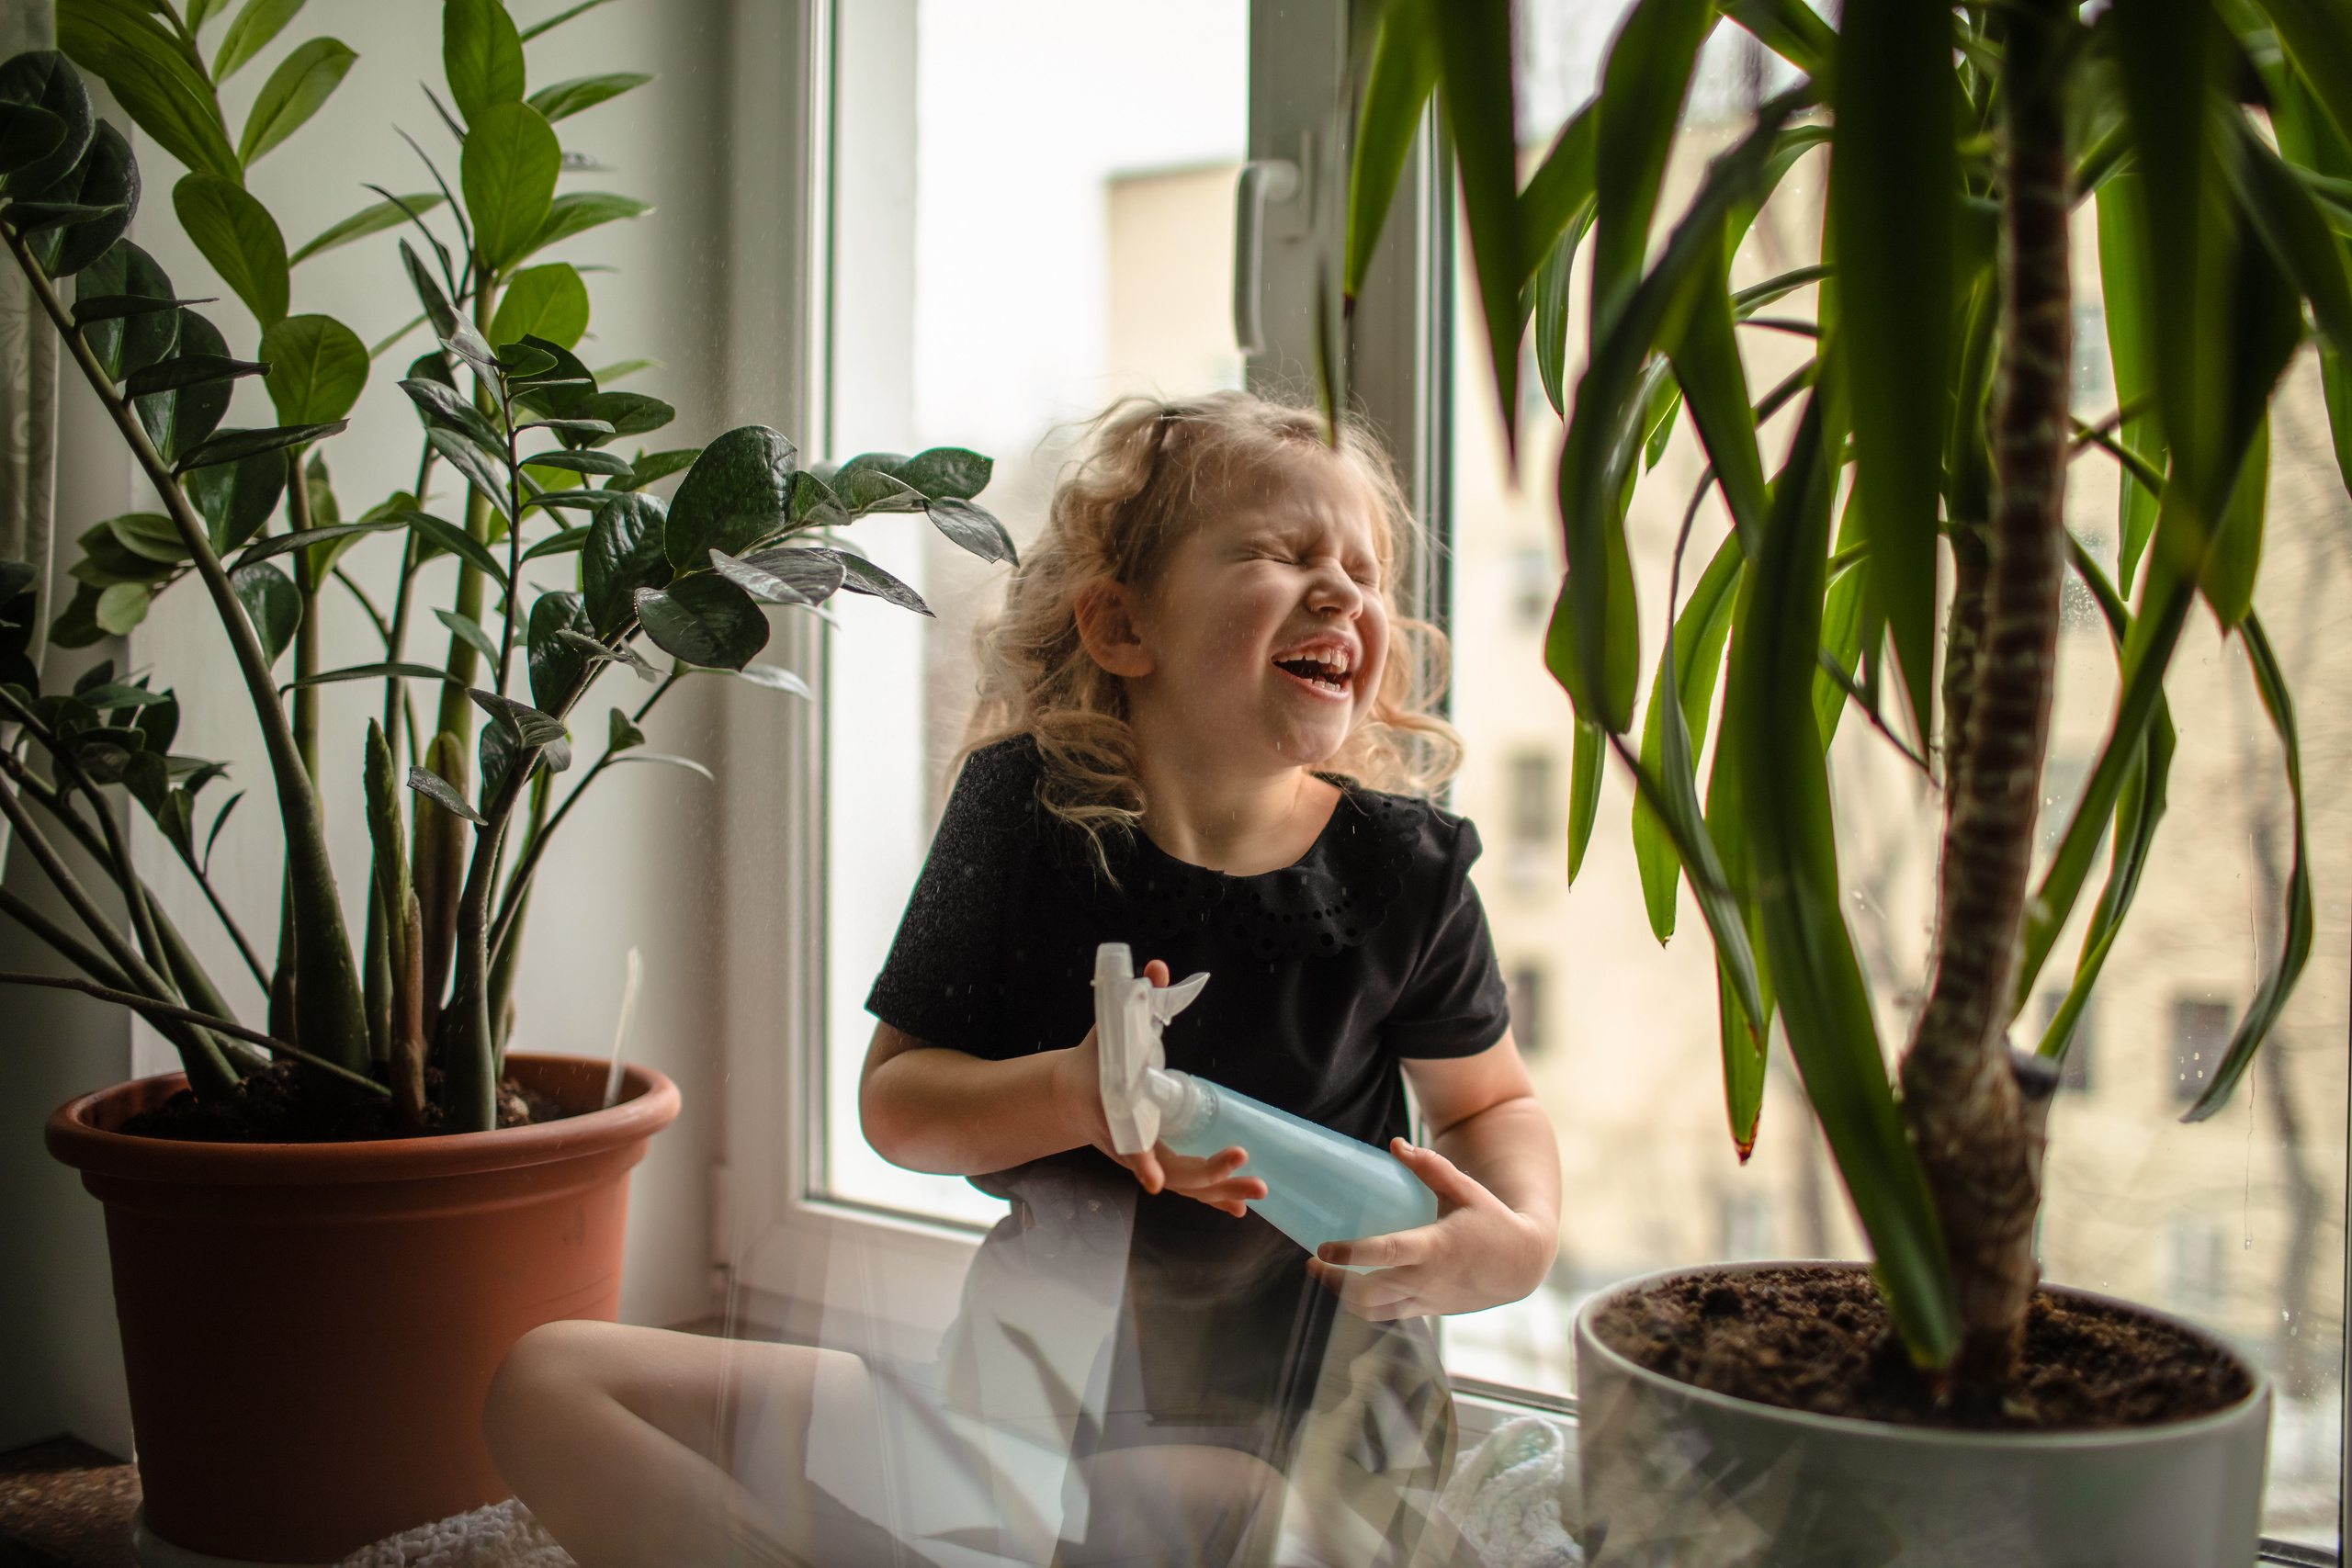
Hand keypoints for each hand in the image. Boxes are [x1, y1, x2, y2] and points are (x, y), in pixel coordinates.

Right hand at [1050, 957, 1267, 1217]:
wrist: (1068, 1094)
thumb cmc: (1093, 1063)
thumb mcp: (1109, 1029)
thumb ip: (1136, 1000)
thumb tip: (1158, 967)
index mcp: (1117, 1118)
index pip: (1129, 1145)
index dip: (1143, 1162)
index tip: (1154, 1179)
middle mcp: (1132, 1146)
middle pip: (1169, 1173)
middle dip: (1207, 1172)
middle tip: (1243, 1161)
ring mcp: (1144, 1161)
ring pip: (1183, 1186)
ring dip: (1219, 1191)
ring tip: (1256, 1191)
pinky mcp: (1156, 1164)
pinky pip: (1186, 1187)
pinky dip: (1211, 1198)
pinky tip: (1238, 1208)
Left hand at [1305, 1139, 1551, 1319]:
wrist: (1521, 1266)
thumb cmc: (1492, 1221)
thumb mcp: (1465, 1189)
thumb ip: (1430, 1166)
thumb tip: (1394, 1143)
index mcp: (1436, 1247)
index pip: (1386, 1255)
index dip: (1351, 1255)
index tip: (1322, 1249)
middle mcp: (1427, 1279)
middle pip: (1370, 1293)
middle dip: (1336, 1283)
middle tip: (1313, 1265)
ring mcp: (1427, 1300)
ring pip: (1376, 1312)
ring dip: (1344, 1298)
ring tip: (1324, 1277)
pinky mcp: (1428, 1311)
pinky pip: (1389, 1315)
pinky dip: (1364, 1306)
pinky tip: (1349, 1289)